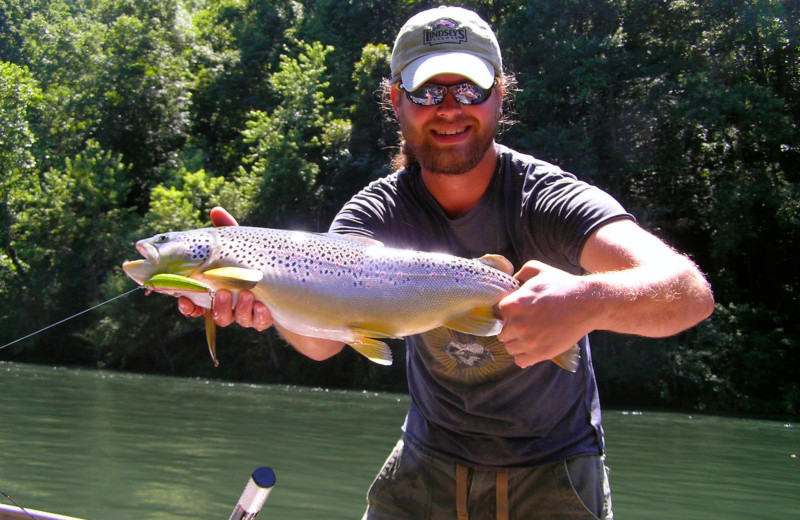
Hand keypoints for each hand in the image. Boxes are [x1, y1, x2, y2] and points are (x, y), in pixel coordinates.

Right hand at [177, 207, 272, 330]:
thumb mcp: (243, 243)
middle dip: (217, 307)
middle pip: (217, 315)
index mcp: (220, 288)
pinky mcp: (268, 318)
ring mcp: (250, 312)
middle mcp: (233, 304)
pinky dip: (259, 316)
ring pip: (238, 319)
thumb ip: (227, 230)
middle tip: (221, 293)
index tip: (185, 301)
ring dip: (239, 309)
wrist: (296, 278)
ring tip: (246, 294)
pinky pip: (260, 323)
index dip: (188, 306)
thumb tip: (216, 210)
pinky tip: (263, 306)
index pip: (197, 303)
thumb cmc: (259, 257)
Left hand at [496, 260, 598, 368]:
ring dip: (516, 343)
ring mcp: (529, 341)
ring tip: (529, 335)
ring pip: (510, 348)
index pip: (497, 314)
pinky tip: (532, 346)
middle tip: (525, 323)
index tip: (516, 312)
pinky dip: (524, 356)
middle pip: (502, 333)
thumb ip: (519, 274)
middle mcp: (518, 325)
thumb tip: (511, 282)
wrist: (587, 304)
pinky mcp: (541, 353)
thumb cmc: (563, 286)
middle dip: (511, 328)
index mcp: (513, 304)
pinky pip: (521, 361)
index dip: (506, 312)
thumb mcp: (538, 270)